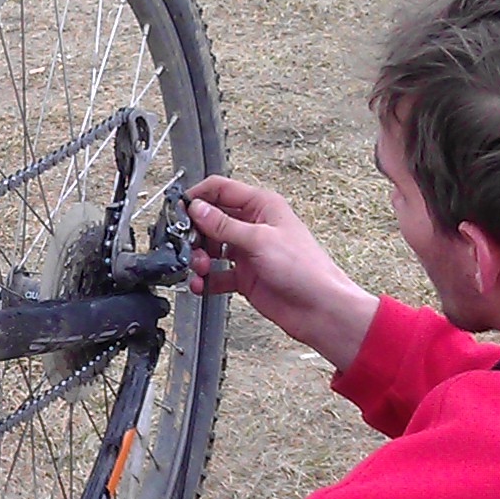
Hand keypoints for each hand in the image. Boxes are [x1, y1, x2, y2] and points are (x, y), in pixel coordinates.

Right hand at [184, 174, 380, 369]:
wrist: (319, 308)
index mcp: (262, 206)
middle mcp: (253, 226)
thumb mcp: (260, 240)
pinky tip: (201, 285)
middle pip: (211, 220)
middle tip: (188, 247)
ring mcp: (248, 251)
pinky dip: (206, 280)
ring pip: (211, 247)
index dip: (198, 197)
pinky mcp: (245, 276)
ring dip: (199, 258)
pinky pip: (216, 274)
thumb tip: (198, 209)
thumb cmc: (304, 269)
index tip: (180, 211)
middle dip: (196, 233)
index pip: (220, 190)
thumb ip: (224, 225)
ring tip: (199, 268)